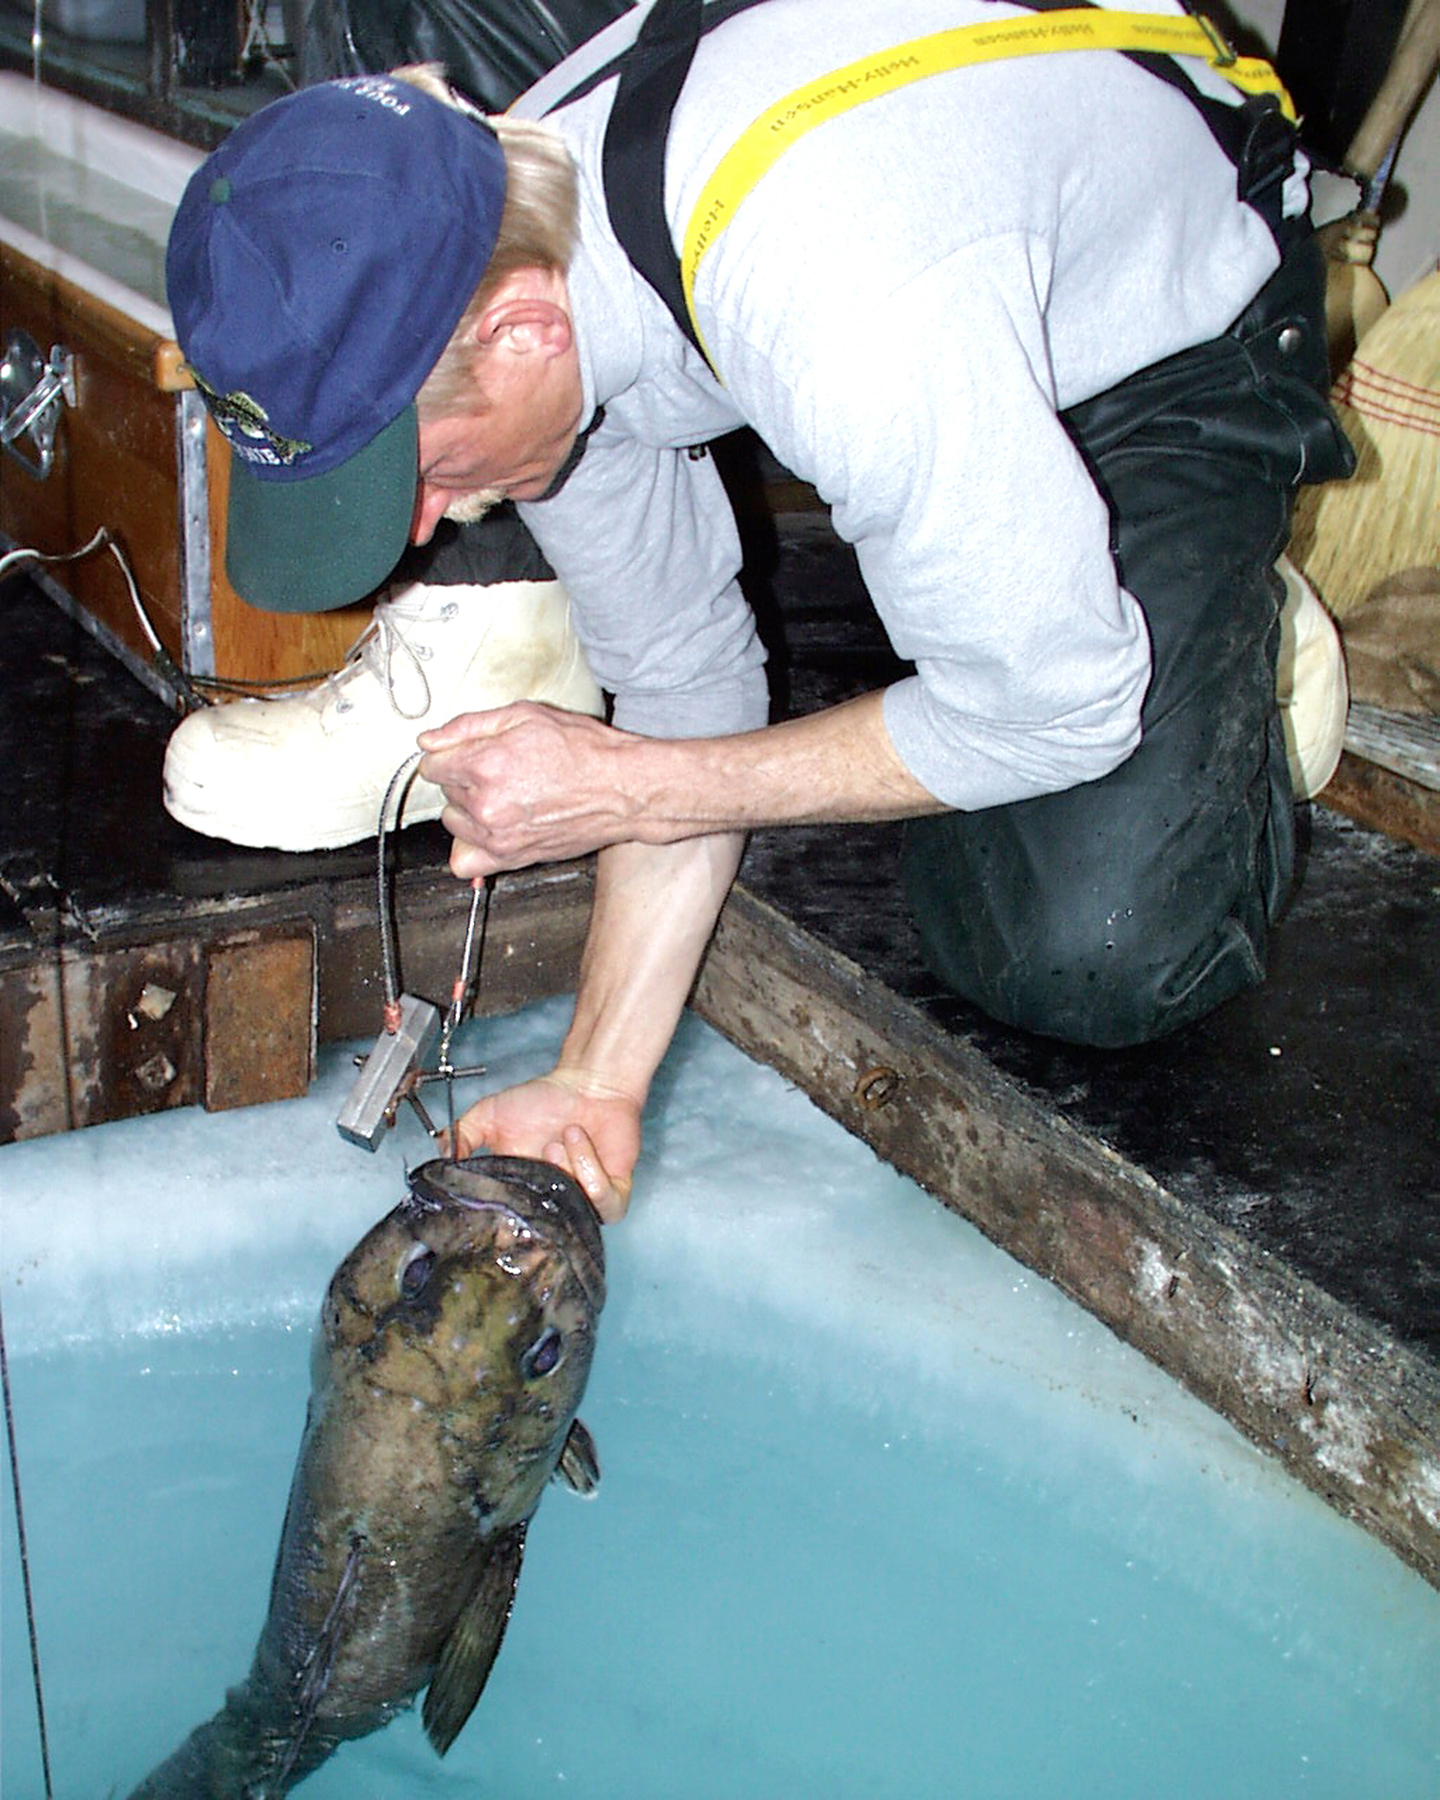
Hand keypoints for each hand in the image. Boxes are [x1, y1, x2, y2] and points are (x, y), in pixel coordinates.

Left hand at [418, 703, 639, 880]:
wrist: (621, 789)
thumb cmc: (584, 751)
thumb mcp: (525, 716)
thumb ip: (468, 727)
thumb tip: (429, 739)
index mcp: (485, 765)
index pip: (431, 765)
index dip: (449, 754)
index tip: (465, 753)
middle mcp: (486, 804)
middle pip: (444, 793)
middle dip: (464, 779)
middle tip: (499, 770)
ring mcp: (497, 836)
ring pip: (453, 823)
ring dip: (468, 810)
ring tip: (502, 797)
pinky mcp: (511, 858)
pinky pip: (463, 862)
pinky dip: (470, 848)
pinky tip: (489, 831)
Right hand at [449, 1070, 639, 1223]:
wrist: (589, 1082)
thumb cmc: (545, 1099)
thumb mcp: (490, 1114)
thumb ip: (461, 1135)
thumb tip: (439, 1158)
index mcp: (522, 1191)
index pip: (511, 1227)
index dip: (504, 1225)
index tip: (496, 1209)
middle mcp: (552, 1201)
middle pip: (544, 1232)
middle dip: (536, 1202)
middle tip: (531, 1166)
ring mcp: (583, 1200)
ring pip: (572, 1213)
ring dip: (564, 1172)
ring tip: (558, 1139)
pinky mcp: (614, 1193)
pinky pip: (604, 1200)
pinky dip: (589, 1168)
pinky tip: (578, 1138)